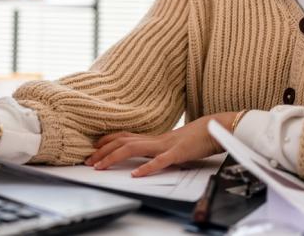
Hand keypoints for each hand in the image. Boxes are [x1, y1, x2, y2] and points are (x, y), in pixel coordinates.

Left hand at [85, 112, 236, 177]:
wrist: (215, 128)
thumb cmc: (195, 137)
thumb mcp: (171, 143)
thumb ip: (156, 148)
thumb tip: (143, 155)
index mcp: (153, 137)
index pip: (124, 136)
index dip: (106, 140)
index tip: (92, 147)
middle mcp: (155, 139)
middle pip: (123, 141)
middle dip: (103, 150)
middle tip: (88, 161)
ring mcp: (165, 145)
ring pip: (134, 148)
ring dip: (115, 157)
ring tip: (101, 166)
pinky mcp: (178, 153)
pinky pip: (160, 161)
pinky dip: (147, 167)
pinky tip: (136, 174)